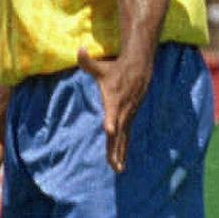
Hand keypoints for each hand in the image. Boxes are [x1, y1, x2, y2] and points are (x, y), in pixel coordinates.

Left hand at [77, 48, 151, 172]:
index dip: (111, 120)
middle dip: (116, 148)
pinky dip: (123, 149)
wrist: (139, 69)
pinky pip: (126, 137)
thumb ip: (87, 61)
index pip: (112, 112)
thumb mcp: (100, 66)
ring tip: (117, 169)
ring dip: (120, 154)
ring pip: (124, 138)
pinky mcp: (129, 118)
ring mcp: (127, 115)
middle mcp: (122, 110)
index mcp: (114, 99)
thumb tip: (79, 50)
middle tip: (113, 165)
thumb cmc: (115, 69)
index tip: (110, 130)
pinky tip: (120, 162)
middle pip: (119, 132)